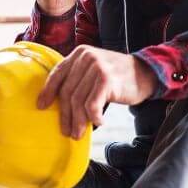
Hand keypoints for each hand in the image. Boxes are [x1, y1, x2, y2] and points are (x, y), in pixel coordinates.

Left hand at [36, 46, 157, 138]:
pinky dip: (93, 117)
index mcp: (79, 54)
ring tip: (79, 133)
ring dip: (78, 121)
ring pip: (78, 100)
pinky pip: (92, 105)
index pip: (57, 74)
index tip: (41, 106)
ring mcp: (97, 67)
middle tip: (66, 131)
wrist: (145, 74)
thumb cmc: (117, 77)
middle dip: (65, 115)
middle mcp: (86, 57)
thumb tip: (58, 104)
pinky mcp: (107, 79)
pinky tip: (98, 122)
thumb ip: (78, 79)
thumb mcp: (94, 70)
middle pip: (67, 91)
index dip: (47, 91)